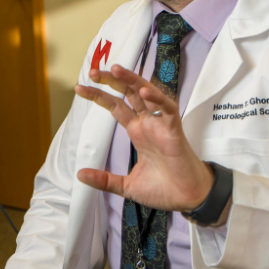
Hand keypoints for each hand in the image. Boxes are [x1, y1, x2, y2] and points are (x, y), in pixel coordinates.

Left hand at [74, 65, 214, 212]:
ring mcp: (161, 125)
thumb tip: (80, 175)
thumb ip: (104, 179)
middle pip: (128, 94)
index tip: (79, 88)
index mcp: (137, 131)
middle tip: (93, 72)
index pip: (116, 106)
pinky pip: (167, 109)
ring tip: (115, 69)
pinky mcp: (175, 130)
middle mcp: (148, 124)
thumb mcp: (127, 185)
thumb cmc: (164, 189)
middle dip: (111, 81)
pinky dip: (157, 99)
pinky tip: (144, 92)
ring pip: (147, 94)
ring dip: (132, 80)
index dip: (99, 95)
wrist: (189, 200)